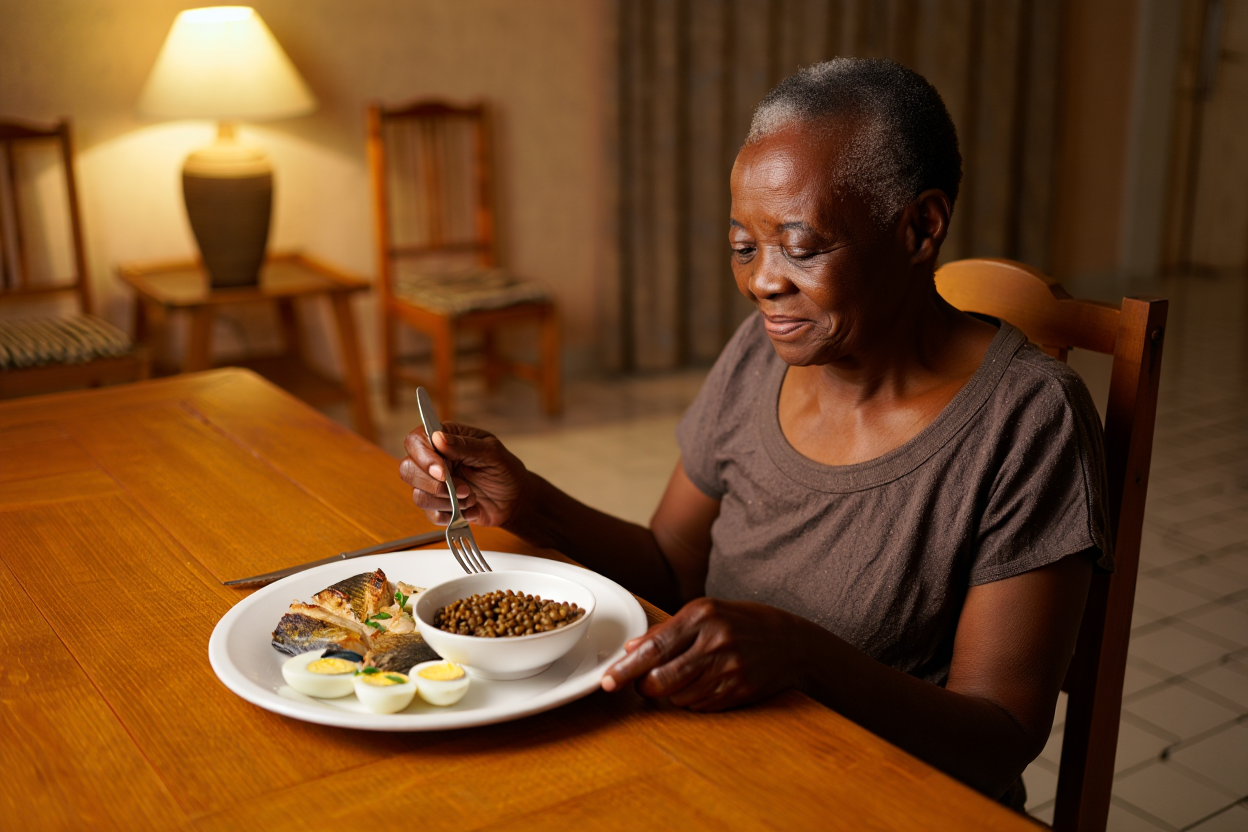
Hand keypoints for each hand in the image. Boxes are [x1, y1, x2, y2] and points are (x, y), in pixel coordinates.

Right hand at [398, 422, 528, 526]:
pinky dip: (451, 515)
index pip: (416, 441)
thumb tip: (438, 437)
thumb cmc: (505, 471)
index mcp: (445, 440)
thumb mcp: (492, 454)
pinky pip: (430, 514)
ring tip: (471, 497)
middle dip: (434, 484)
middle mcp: (434, 460)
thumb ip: (465, 446)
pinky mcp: (437, 506)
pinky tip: (470, 509)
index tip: (443, 472)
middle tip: (463, 489)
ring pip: (418, 494)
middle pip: (408, 469)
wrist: (515, 500)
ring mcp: (433, 484)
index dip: (423, 456)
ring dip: (447, 501)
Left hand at [601, 598, 803, 710]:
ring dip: (672, 692)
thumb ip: (667, 630)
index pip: (654, 647)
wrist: (793, 643)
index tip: (607, 681)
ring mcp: (728, 669)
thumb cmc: (743, 622)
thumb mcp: (706, 612)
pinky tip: (707, 682)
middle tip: (644, 683)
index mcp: (702, 615)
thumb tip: (631, 648)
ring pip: (678, 696)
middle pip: (661, 678)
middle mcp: (714, 641)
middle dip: (644, 686)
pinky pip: (699, 705)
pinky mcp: (738, 691)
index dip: (626, 668)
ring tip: (688, 674)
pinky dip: (693, 699)